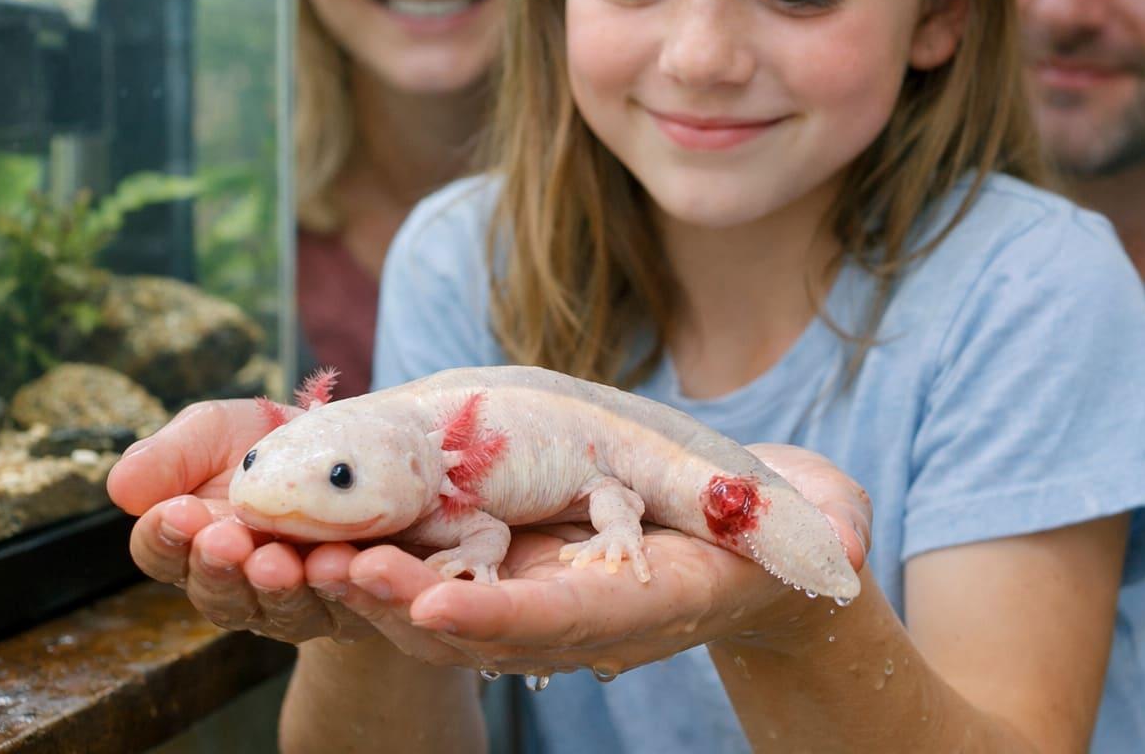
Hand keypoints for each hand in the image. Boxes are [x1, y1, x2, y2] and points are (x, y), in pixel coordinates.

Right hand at [105, 398, 371, 643]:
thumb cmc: (271, 443)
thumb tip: (121, 489)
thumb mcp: (215, 433)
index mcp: (193, 544)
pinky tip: (340, 562)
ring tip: (278, 559)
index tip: (179, 511)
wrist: (361, 448)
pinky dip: (342, 589)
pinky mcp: (351, 606)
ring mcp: (293, 602)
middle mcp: (238, 585)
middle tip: (226, 540)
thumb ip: (170, 457)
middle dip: (219, 567)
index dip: (165, 537)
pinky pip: (346, 610)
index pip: (161, 553)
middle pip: (216, 594)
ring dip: (276, 587)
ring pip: (278, 612)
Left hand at [305, 444, 870, 677]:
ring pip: (436, 603)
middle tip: (331, 576)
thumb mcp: (811, 519)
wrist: (749, 544)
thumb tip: (848, 536)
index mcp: (648, 601)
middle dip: (403, 606)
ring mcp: (539, 592)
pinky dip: (373, 551)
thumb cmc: (785, 522)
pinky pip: (431, 564)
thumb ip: (822, 528)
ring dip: (366, 583)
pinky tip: (313, 526)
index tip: (439, 607)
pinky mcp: (509, 560)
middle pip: (479, 625)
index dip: (506, 617)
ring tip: (296, 555)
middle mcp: (580, 613)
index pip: (570, 617)